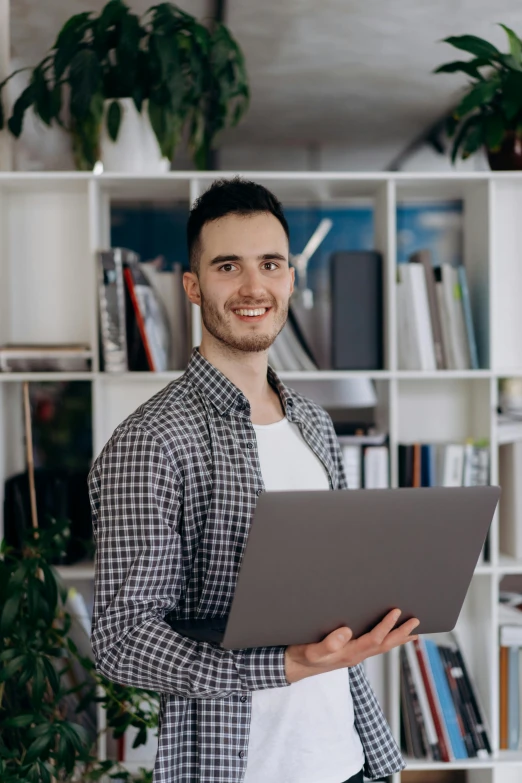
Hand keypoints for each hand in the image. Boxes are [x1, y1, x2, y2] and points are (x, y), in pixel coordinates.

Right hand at [284, 609, 418, 683]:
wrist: (294, 667)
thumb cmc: (301, 656)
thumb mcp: (311, 650)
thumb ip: (328, 643)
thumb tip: (347, 631)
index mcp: (349, 653)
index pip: (374, 639)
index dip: (386, 625)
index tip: (397, 611)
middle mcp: (356, 656)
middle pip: (384, 645)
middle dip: (401, 633)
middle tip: (416, 622)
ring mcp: (354, 656)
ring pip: (382, 647)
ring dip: (397, 638)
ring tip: (412, 632)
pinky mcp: (350, 653)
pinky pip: (374, 647)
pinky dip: (386, 641)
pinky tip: (388, 637)